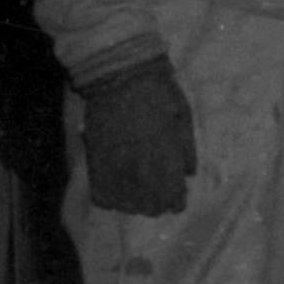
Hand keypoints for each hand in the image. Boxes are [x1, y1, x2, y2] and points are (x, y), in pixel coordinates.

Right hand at [76, 56, 196, 218]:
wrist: (118, 75)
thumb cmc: (158, 92)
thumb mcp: (183, 117)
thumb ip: (187, 150)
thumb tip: (189, 174)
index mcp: (167, 158)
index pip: (173, 199)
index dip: (176, 202)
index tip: (176, 197)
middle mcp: (140, 168)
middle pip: (149, 208)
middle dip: (157, 204)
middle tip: (158, 193)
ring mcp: (115, 167)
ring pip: (125, 206)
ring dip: (134, 203)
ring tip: (138, 193)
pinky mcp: (95, 162)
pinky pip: (102, 195)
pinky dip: (111, 198)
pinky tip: (117, 190)